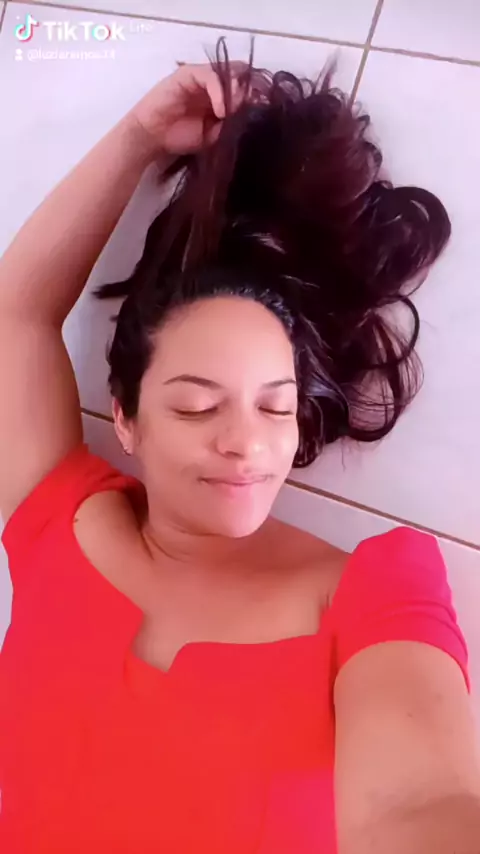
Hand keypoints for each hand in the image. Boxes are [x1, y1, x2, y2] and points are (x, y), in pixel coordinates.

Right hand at [127, 62, 246, 159]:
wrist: (151, 138)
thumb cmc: (179, 137)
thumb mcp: (213, 136)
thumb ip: (230, 126)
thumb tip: (251, 118)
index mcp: (222, 97)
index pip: (245, 88)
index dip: (256, 97)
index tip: (264, 112)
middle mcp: (213, 84)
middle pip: (240, 75)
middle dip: (250, 90)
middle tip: (255, 108)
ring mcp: (200, 77)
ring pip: (228, 72)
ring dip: (237, 91)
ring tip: (238, 110)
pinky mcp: (188, 74)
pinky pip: (211, 76)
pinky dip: (220, 92)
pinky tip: (221, 110)